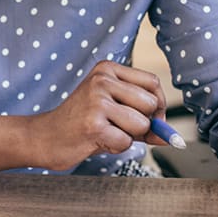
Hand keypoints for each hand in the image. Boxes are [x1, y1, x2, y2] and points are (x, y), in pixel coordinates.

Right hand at [28, 60, 168, 169]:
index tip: (149, 118)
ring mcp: (96, 100)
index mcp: (107, 69)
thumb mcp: (114, 112)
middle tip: (121, 127)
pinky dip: (116, 147)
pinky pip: (126, 142)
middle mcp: (101, 80)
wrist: (45, 137)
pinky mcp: (92, 124)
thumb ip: (145, 120)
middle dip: (144, 123)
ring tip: (106, 132)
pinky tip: (97, 140)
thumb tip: (172, 137)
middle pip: (151, 103)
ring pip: (141, 124)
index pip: (153, 83)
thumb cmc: (82, 123)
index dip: (158, 105)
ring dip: (129, 136)